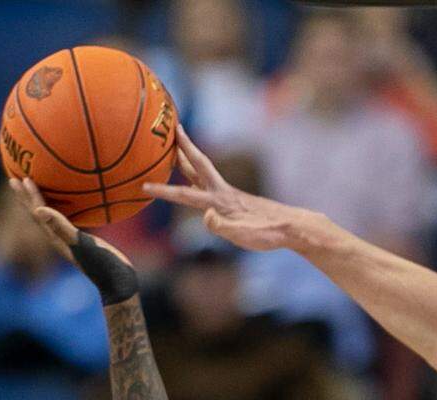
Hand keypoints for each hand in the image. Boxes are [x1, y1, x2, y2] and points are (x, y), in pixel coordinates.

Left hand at [7, 179, 134, 279]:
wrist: (119, 284)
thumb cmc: (103, 264)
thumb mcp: (82, 244)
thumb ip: (62, 227)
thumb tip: (39, 210)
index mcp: (58, 238)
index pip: (39, 213)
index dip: (30, 196)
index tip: (21, 179)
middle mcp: (61, 240)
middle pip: (39, 216)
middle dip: (27, 198)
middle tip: (14, 180)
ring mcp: (72, 243)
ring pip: (50, 219)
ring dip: (40, 203)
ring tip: (33, 191)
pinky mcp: (83, 244)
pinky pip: (67, 222)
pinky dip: (61, 210)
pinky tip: (67, 206)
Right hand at [145, 126, 302, 251]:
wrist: (290, 227)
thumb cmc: (266, 233)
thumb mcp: (242, 236)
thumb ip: (221, 227)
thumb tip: (206, 216)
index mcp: (220, 201)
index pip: (187, 195)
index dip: (165, 192)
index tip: (145, 186)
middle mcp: (223, 192)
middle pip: (198, 164)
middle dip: (183, 147)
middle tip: (171, 126)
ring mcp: (229, 194)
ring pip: (202, 171)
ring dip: (188, 158)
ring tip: (175, 146)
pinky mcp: (235, 199)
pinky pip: (209, 182)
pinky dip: (198, 174)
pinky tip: (196, 178)